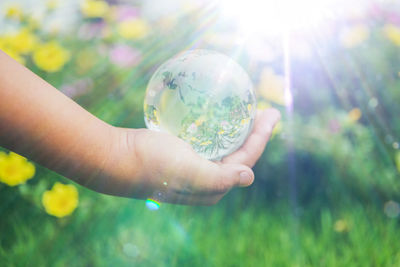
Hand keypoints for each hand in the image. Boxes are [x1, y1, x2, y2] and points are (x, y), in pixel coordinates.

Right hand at [97, 108, 280, 204]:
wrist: (117, 158)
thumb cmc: (153, 164)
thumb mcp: (189, 171)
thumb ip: (221, 177)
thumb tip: (249, 177)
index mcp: (213, 186)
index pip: (246, 160)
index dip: (262, 137)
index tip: (273, 113)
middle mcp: (207, 180)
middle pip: (238, 153)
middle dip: (254, 132)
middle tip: (264, 110)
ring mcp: (194, 167)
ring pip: (223, 147)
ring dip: (237, 130)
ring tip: (247, 111)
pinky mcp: (182, 155)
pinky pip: (207, 141)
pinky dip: (217, 129)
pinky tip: (219, 117)